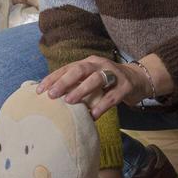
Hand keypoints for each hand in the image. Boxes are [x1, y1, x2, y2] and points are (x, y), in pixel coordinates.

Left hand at [37, 55, 152, 118]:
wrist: (139, 80)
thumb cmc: (108, 83)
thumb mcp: (91, 80)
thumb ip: (76, 86)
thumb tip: (51, 98)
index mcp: (89, 62)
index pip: (67, 68)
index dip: (53, 78)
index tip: (39, 90)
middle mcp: (100, 65)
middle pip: (80, 70)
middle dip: (64, 81)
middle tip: (52, 94)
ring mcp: (114, 74)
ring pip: (96, 79)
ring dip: (81, 90)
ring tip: (69, 101)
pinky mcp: (126, 86)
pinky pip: (112, 96)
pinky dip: (101, 106)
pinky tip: (92, 115)